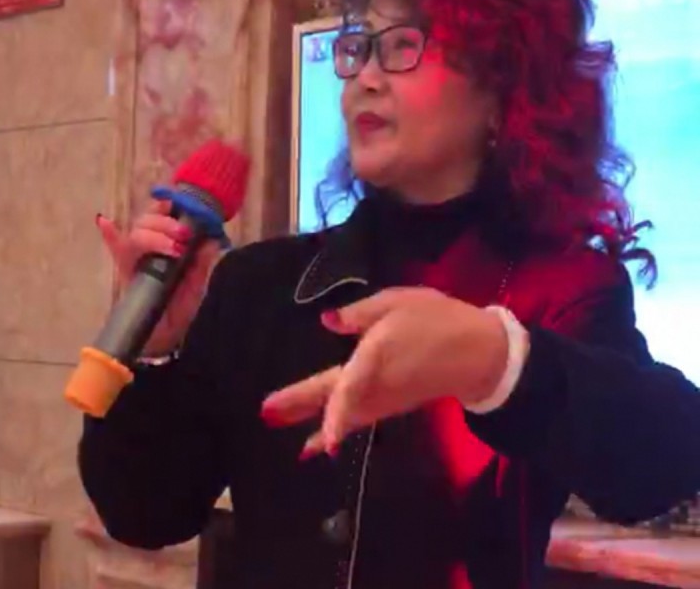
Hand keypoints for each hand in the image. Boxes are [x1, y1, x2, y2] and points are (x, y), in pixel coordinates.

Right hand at [96, 201, 220, 355]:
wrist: (165, 337)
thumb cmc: (180, 307)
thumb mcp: (197, 284)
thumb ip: (202, 263)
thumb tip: (212, 240)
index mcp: (168, 245)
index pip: (164, 217)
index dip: (169, 205)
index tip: (177, 202)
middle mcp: (149, 249)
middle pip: (147, 222)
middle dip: (166, 224)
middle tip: (183, 235)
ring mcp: (136, 260)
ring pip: (137, 233)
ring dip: (154, 234)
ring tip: (174, 246)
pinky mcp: (126, 273)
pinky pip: (116, 252)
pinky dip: (110, 236)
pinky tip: (104, 222)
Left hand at [261, 287, 508, 457]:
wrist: (478, 352)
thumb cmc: (439, 320)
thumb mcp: (402, 302)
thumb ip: (362, 313)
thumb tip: (328, 321)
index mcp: (379, 354)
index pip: (353, 385)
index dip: (338, 413)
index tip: (325, 441)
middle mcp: (378, 383)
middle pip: (336, 397)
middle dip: (301, 405)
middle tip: (266, 412)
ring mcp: (385, 398)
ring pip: (343, 411)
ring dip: (310, 418)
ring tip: (277, 421)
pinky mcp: (391, 405)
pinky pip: (357, 419)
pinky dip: (334, 427)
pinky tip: (314, 442)